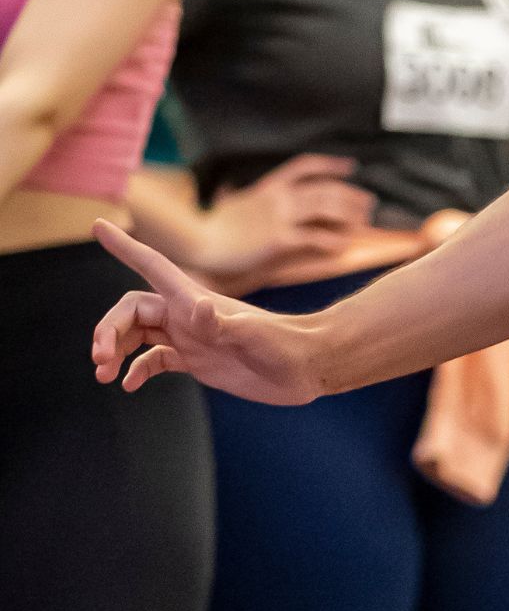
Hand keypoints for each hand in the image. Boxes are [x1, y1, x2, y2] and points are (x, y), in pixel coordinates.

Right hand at [91, 222, 322, 405]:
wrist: (309, 366)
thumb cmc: (285, 344)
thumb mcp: (252, 334)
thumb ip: (222, 323)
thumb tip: (197, 311)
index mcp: (194, 299)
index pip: (150, 265)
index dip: (124, 246)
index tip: (97, 225)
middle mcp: (187, 314)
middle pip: (131, 311)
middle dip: (109, 330)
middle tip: (100, 360)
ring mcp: (191, 337)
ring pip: (138, 336)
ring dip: (116, 351)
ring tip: (104, 375)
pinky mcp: (198, 361)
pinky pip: (156, 361)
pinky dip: (138, 370)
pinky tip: (128, 385)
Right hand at [197, 154, 374, 292]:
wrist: (198, 241)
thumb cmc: (211, 228)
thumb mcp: (231, 204)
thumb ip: (243, 198)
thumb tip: (232, 192)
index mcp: (268, 187)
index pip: (305, 166)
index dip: (331, 165)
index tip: (351, 166)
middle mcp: (278, 197)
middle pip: (325, 189)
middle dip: (350, 195)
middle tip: (368, 203)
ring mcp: (279, 217)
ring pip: (326, 208)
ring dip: (349, 214)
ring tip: (363, 222)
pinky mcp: (279, 240)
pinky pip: (315, 238)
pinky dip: (333, 241)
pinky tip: (342, 247)